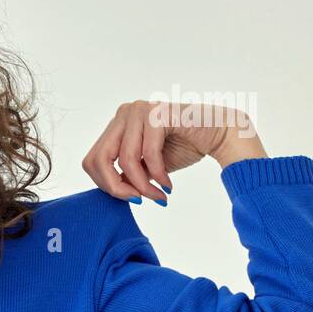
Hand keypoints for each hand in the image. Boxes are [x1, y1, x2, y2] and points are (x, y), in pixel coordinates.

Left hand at [82, 99, 262, 202]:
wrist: (219, 134)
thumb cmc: (184, 147)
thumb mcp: (147, 167)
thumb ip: (126, 175)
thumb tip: (111, 190)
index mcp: (117, 124)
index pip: (92, 159)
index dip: (105, 184)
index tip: (128, 198)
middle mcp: (124, 113)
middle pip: (99, 159)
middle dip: (117, 187)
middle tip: (138, 201)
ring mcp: (139, 110)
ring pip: (125, 159)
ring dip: (142, 185)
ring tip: (158, 196)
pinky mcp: (158, 114)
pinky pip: (148, 153)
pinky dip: (157, 174)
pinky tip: (167, 184)